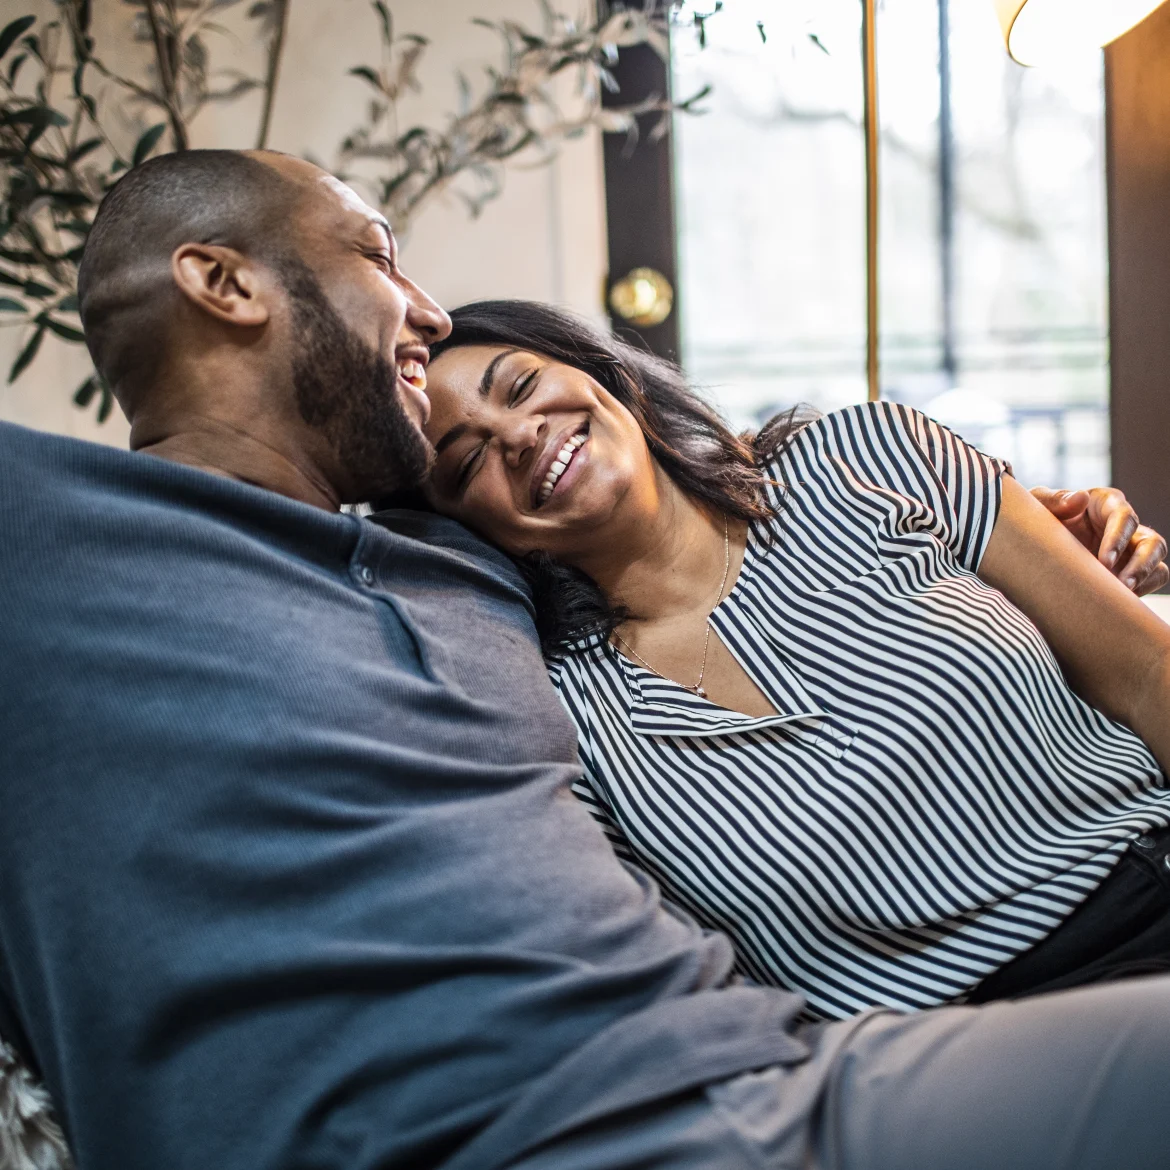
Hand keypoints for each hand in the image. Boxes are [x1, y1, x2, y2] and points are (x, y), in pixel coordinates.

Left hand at [1031, 486, 1168, 596]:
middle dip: (1140, 563)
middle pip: (1151, 541)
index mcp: (1105, 504)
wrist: (1033, 546)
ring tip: (1124, 594)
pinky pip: (1151, 580)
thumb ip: (1055, 500)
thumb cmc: (1038, 518)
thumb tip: (1080, 498)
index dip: (1119, 538)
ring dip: (1145, 578)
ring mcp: (1129, 549)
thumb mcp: (1038, 505)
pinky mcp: (1129, 570)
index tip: (1104, 561)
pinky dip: (1143, 590)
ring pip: (1156, 562)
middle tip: (1120, 583)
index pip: (1124, 516)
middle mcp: (1123, 526)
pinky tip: (1119, 601)